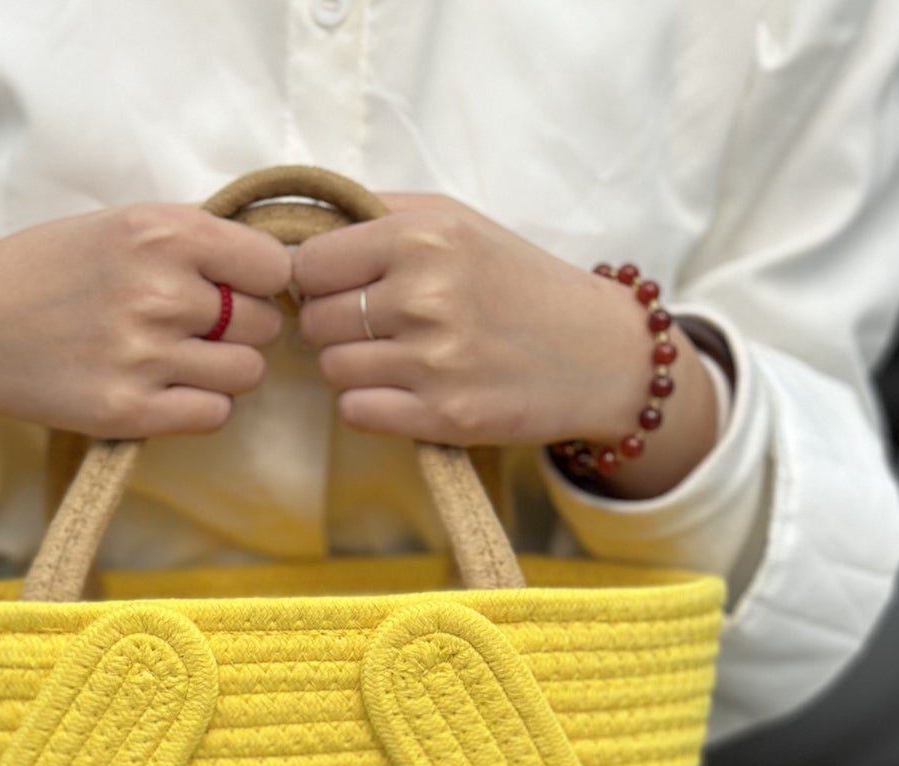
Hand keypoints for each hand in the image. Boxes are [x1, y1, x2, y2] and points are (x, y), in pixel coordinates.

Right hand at [0, 203, 292, 449]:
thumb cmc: (46, 271)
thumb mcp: (118, 225)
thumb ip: (191, 240)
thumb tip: (273, 270)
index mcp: (161, 232)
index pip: (273, 267)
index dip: (260, 282)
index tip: (237, 289)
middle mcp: (158, 291)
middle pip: (264, 324)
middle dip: (241, 327)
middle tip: (197, 328)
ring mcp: (144, 355)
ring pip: (247, 372)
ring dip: (225, 370)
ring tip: (180, 359)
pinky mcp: (129, 410)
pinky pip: (215, 415)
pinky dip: (202, 406)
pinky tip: (168, 390)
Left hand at [292, 194, 715, 497]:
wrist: (598, 354)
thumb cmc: (517, 282)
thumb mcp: (458, 222)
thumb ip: (379, 215)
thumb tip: (299, 229)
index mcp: (424, 237)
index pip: (310, 264)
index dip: (317, 279)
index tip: (341, 287)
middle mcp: (425, 296)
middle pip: (315, 321)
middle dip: (335, 326)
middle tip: (378, 327)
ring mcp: (434, 361)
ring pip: (332, 369)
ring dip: (353, 367)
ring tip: (399, 356)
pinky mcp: (442, 416)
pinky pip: (355, 411)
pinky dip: (370, 404)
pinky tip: (405, 389)